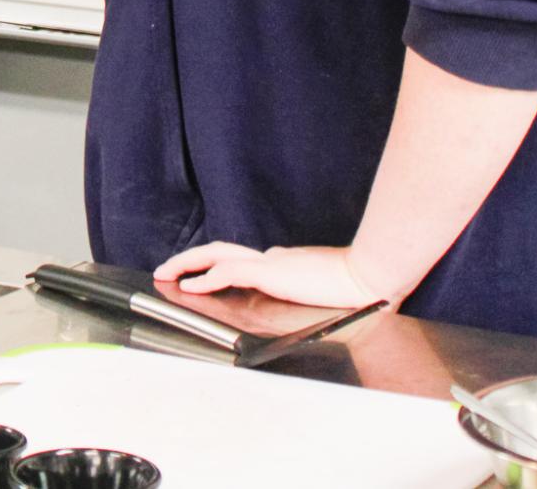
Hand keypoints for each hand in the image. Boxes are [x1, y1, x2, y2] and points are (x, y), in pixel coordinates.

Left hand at [154, 242, 386, 309]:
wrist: (369, 275)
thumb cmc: (354, 285)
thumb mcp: (320, 285)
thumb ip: (301, 282)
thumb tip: (294, 282)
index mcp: (282, 263)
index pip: (241, 260)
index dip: (216, 265)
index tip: (200, 273)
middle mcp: (271, 259)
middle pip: (220, 250)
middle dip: (190, 258)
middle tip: (167, 268)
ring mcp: (269, 264)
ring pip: (216, 256)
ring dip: (188, 263)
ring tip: (167, 272)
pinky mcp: (270, 273)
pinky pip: (227, 273)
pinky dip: (206, 278)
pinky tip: (191, 286)